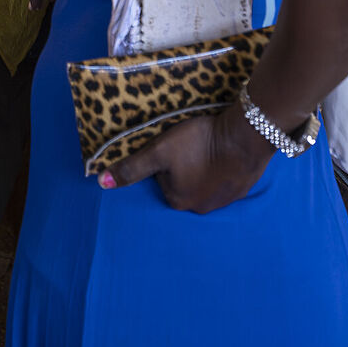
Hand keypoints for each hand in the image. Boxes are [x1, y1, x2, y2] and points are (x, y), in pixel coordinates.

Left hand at [107, 104, 271, 212]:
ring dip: (205, 168)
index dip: (165, 159)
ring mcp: (223, 202)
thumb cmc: (199, 143)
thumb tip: (101, 184)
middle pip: (183, 182)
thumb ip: (131, 168)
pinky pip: (225, 180)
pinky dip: (223, 169)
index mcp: (177, 201)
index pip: (161, 179)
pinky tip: (225, 154)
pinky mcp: (241, 191)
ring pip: (205, 182)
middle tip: (192, 145)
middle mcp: (199, 208)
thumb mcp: (159, 152)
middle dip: (185, 165)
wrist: (246, 137)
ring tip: (209, 148)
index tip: (174, 146)